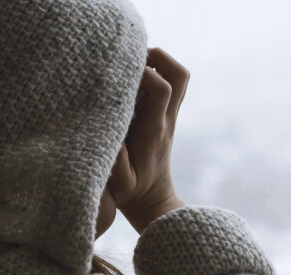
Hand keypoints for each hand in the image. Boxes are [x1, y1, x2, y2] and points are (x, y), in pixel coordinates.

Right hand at [104, 47, 188, 233]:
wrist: (153, 201)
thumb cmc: (132, 192)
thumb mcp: (120, 183)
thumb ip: (115, 161)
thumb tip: (110, 130)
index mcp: (154, 129)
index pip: (161, 88)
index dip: (144, 71)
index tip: (120, 70)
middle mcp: (166, 118)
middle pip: (180, 74)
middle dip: (157, 56)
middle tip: (129, 59)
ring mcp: (169, 116)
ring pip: (179, 75)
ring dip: (158, 61)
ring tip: (131, 65)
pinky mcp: (164, 116)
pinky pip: (169, 83)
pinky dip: (154, 72)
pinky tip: (130, 79)